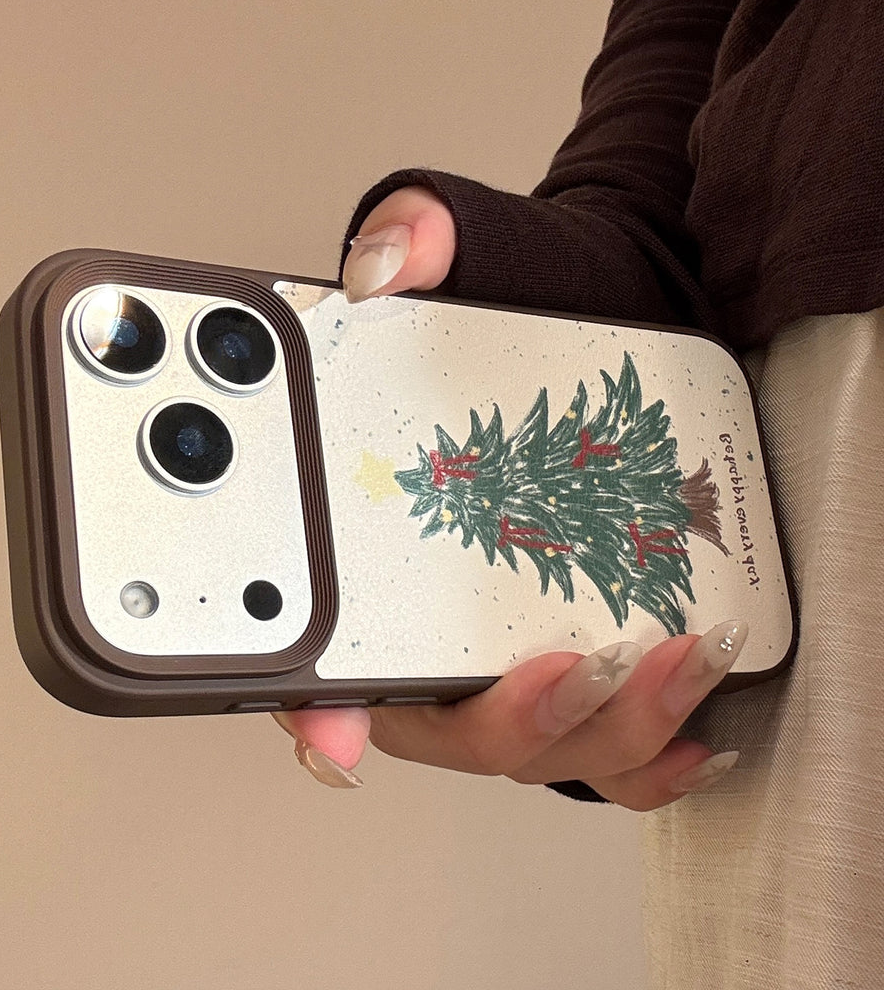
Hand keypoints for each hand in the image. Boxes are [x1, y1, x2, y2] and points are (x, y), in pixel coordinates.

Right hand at [274, 187, 744, 810]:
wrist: (609, 319)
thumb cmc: (529, 309)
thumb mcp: (472, 256)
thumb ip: (418, 239)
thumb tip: (389, 263)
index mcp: (371, 543)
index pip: (312, 643)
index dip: (307, 698)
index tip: (334, 725)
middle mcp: (431, 614)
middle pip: (435, 718)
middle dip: (501, 716)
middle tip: (565, 663)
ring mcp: (507, 645)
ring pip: (525, 740)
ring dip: (592, 728)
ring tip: (667, 662)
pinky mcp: (581, 655)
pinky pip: (596, 744)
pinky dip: (641, 756)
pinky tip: (689, 728)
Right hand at [275, 622, 745, 809]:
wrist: (395, 594)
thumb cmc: (361, 616)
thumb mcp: (328, 639)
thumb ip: (318, 693)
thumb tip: (336, 749)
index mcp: (418, 713)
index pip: (466, 735)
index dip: (522, 717)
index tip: (564, 670)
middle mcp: (482, 730)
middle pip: (551, 751)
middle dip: (616, 712)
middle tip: (663, 654)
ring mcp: (538, 726)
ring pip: (600, 755)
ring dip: (658, 719)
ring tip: (702, 663)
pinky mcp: (582, 710)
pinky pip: (631, 761)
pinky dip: (674, 758)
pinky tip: (712, 738)